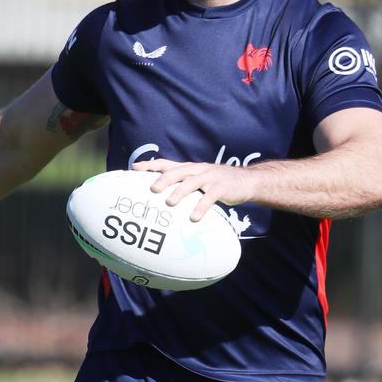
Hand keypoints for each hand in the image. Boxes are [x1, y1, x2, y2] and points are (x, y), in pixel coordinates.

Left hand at [132, 159, 256, 220]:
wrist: (247, 181)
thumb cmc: (218, 183)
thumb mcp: (200, 179)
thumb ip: (183, 183)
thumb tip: (161, 193)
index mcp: (190, 168)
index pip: (167, 163)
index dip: (151, 165)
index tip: (134, 168)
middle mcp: (198, 170)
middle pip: (178, 172)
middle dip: (164, 179)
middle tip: (152, 189)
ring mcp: (210, 178)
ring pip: (192, 182)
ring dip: (180, 192)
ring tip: (170, 203)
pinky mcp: (222, 188)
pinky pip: (210, 197)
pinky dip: (201, 207)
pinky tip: (193, 217)